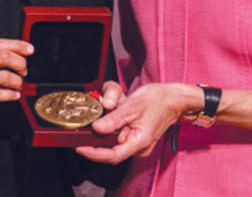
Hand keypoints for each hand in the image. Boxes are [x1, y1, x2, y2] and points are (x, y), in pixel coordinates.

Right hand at [0, 38, 32, 131]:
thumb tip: (11, 56)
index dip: (17, 45)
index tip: (29, 49)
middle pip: (3, 56)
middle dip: (20, 63)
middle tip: (24, 70)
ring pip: (3, 76)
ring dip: (16, 81)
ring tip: (18, 85)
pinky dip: (10, 95)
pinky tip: (14, 95)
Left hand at [75, 83, 199, 163]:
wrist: (173, 97)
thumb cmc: (158, 100)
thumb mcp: (133, 106)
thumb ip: (114, 119)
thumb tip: (96, 128)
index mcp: (139, 142)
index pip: (112, 155)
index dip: (93, 153)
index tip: (78, 146)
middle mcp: (136, 145)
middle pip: (109, 142)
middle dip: (103, 124)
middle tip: (100, 108)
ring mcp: (134, 139)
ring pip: (112, 131)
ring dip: (111, 115)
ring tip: (119, 100)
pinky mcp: (132, 132)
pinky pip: (117, 127)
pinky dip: (115, 114)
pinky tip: (122, 102)